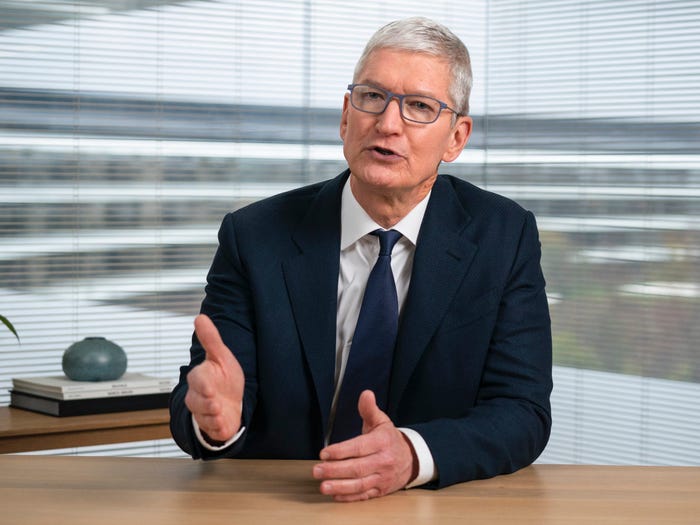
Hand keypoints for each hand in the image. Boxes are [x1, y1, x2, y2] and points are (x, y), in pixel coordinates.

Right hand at [184, 314, 244, 441]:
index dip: (202, 382)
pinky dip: (217, 428)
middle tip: (215, 401)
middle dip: (206, 401)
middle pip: (196, 400)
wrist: (232, 403)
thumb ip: (211, 339)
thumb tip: (200, 317)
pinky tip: (223, 423)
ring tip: (220, 411)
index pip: (197, 379)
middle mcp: (199, 397)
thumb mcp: (221, 356)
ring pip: (203, 416)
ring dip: (212, 415)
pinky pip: (212, 430)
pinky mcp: (213, 427)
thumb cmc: (225, 379)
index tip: (208, 384)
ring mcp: (205, 413)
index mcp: (200, 378)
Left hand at [313, 390, 417, 501]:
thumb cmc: (390, 439)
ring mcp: (382, 478)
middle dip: (335, 470)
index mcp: (382, 442)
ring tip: (323, 486)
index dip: (341, 451)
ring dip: (339, 486)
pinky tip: (335, 495)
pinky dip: (348, 497)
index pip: (359, 447)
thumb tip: (366, 394)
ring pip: (359, 484)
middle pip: (357, 468)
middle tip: (317, 470)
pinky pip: (363, 495)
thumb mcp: (381, 421)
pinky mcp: (381, 490)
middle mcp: (383, 461)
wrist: (411, 459)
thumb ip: (369, 409)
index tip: (324, 453)